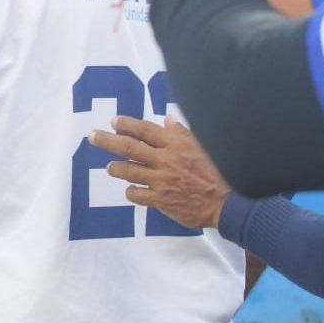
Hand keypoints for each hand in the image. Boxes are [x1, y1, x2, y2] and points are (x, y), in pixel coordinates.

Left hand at [88, 115, 228, 227]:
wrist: (231, 203)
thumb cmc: (220, 171)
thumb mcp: (204, 146)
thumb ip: (182, 133)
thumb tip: (167, 119)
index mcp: (176, 144)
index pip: (145, 130)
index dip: (127, 124)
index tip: (114, 121)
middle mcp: (165, 160)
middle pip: (128, 148)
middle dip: (107, 140)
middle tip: (92, 136)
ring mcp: (161, 181)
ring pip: (129, 171)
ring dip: (116, 168)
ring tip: (110, 168)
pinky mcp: (161, 200)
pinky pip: (137, 194)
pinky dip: (131, 191)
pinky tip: (131, 190)